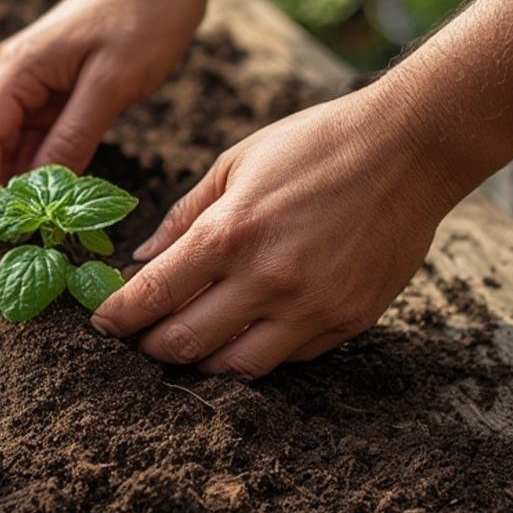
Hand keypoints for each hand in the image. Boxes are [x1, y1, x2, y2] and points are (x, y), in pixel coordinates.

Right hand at [0, 0, 207, 204]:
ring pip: (9, 144)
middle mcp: (15, 75)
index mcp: (16, 70)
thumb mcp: (111, 84)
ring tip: (24, 235)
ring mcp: (35, 81)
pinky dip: (39, 169)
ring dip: (12, 186)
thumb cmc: (144, 16)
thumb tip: (40, 190)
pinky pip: (38, 136)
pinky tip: (51, 202)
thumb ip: (72, 136)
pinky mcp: (59, 86)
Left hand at [90, 83, 465, 375]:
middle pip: (184, 344)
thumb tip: (143, 258)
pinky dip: (256, 352)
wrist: (409, 148)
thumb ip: (184, 215)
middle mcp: (267, 278)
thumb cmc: (315, 144)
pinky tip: (245, 332)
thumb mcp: (236, 162)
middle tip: (141, 338)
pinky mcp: (348, 321)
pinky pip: (287, 359)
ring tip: (189, 344)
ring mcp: (311, 307)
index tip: (103, 322)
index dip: (118, 316)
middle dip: (151, 346)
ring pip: (235, 368)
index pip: (153, 295)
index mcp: (230, 232)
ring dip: (201, 361)